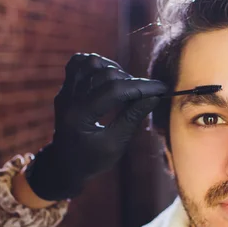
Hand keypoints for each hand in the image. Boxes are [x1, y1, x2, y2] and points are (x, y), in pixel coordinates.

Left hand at [25, 53, 167, 200]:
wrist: (65, 163)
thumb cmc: (92, 159)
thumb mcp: (116, 144)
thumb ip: (133, 118)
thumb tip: (154, 97)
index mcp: (80, 116)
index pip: (115, 90)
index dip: (141, 87)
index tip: (162, 88)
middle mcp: (69, 98)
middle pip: (105, 74)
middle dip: (131, 81)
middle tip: (145, 94)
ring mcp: (65, 90)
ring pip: (91, 63)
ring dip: (114, 70)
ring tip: (126, 85)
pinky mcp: (65, 87)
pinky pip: (78, 63)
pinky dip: (96, 64)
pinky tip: (108, 75)